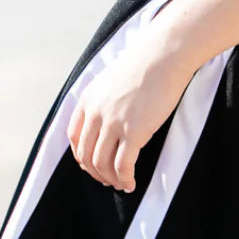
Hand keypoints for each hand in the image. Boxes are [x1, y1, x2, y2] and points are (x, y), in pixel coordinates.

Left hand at [66, 31, 195, 193]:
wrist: (164, 54)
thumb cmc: (145, 64)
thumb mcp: (112, 79)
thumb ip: (104, 100)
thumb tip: (109, 121)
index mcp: (88, 99)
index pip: (74, 137)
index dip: (82, 157)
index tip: (93, 165)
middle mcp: (95, 112)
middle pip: (86, 155)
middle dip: (96, 173)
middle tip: (109, 180)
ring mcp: (113, 122)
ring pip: (102, 164)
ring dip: (111, 179)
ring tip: (122, 184)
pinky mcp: (134, 131)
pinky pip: (123, 165)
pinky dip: (125, 179)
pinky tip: (131, 183)